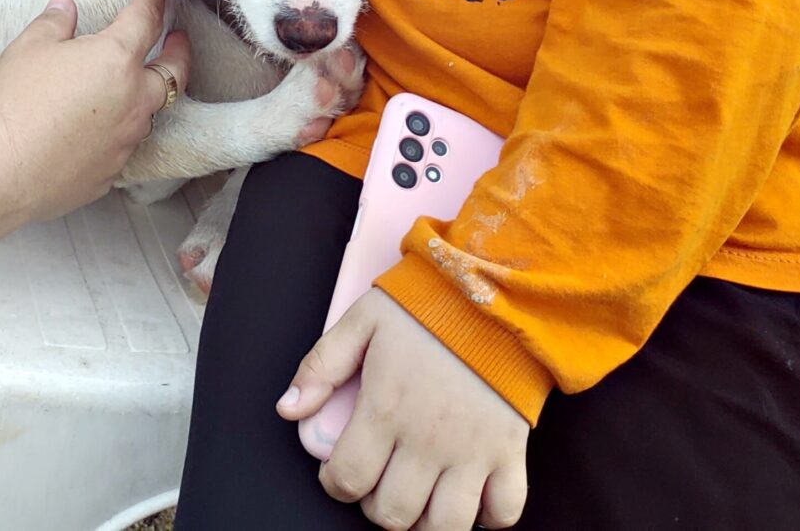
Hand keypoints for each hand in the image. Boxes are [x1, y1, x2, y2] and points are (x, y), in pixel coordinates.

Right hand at [0, 0, 191, 225]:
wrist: (0, 165)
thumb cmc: (15, 100)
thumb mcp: (31, 47)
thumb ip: (55, 22)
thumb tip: (65, 7)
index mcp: (116, 59)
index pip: (145, 18)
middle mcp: (132, 100)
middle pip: (173, 73)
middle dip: (180, 52)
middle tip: (179, 39)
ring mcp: (124, 141)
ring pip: (149, 113)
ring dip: (148, 95)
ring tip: (136, 85)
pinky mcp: (109, 172)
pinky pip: (122, 146)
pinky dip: (117, 131)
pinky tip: (100, 129)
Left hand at [277, 291, 530, 529]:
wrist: (496, 292)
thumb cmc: (426, 306)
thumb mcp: (363, 321)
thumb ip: (322, 366)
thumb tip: (288, 407)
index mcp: (386, 409)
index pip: (348, 479)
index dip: (335, 485)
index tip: (341, 473)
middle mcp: (428, 440)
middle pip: (393, 513)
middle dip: (377, 506)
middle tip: (380, 483)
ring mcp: (473, 451)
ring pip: (445, 526)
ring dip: (426, 523)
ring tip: (420, 499)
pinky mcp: (511, 452)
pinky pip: (505, 511)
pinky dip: (488, 518)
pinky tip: (471, 497)